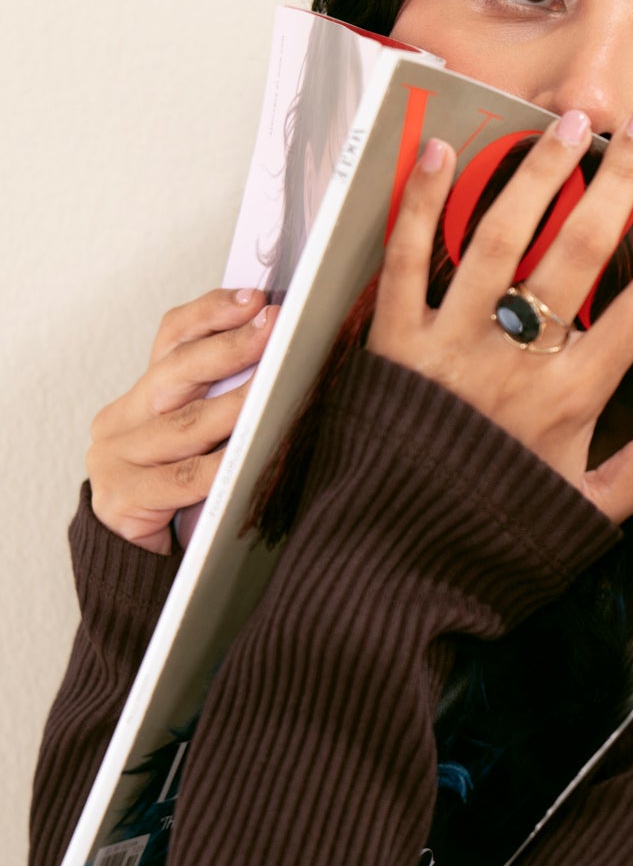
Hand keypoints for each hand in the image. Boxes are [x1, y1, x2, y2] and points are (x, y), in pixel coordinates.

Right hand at [87, 290, 277, 552]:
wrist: (133, 567)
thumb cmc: (184, 500)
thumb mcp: (201, 444)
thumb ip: (224, 404)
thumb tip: (287, 360)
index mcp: (142, 398)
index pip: (172, 338)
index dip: (212, 314)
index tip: (256, 298)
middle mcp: (121, 421)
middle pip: (176, 371)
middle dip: (231, 347)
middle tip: (274, 330)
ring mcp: (114, 459)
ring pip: (185, 424)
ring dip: (235, 405)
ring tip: (274, 388)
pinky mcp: (118, 498)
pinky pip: (183, 479)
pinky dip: (222, 467)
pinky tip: (252, 455)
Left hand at [366, 108, 632, 525]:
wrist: (392, 572)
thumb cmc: (494, 545)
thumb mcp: (588, 515)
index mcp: (573, 397)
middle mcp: (517, 358)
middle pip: (580, 251)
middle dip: (619, 182)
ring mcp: (451, 343)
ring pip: (501, 239)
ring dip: (538, 173)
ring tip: (569, 122)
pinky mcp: (392, 344)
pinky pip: (405, 261)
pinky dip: (420, 204)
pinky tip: (443, 151)